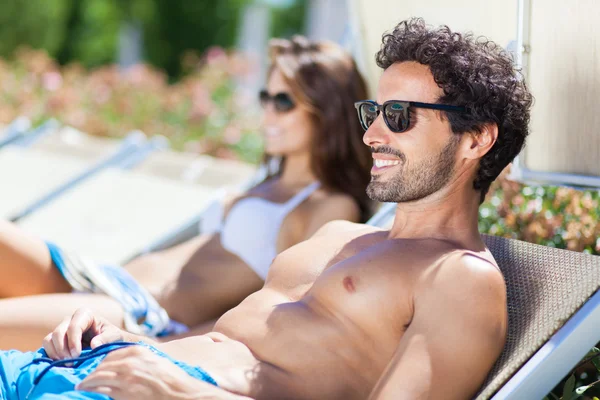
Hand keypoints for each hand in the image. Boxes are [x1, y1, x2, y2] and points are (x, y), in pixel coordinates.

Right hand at [43, 308, 125, 359]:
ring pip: (49, 339)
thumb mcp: (115, 336)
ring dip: (55, 353)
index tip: (77, 355)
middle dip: (63, 349)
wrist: (108, 342)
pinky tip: (61, 363)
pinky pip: (47, 347)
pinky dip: (51, 356)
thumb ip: (106, 339)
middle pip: (58, 333)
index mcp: (85, 315)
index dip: (73, 341)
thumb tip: (94, 345)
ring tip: (67, 364)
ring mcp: (62, 329)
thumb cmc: (112, 337)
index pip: (74, 326)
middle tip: (71, 362)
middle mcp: (70, 320)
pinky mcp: (56, 340)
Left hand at [76, 346, 220, 399]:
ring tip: (81, 384)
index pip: (112, 353)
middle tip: (86, 376)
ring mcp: (124, 378)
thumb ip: (140, 359)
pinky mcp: (122, 392)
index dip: (102, 361)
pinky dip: (91, 388)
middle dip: (93, 371)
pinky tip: (85, 389)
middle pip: (103, 364)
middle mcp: (129, 362)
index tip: (97, 366)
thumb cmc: (171, 379)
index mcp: (138, 351)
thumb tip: (126, 364)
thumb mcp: (156, 361)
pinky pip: (101, 388)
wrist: (179, 393)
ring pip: (98, 376)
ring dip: (87, 380)